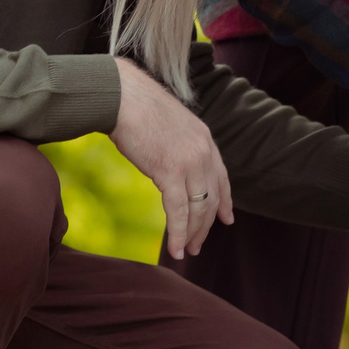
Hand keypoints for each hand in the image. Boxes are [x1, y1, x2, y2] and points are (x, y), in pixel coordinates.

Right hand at [112, 57, 234, 258]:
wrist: (121, 96)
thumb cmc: (134, 106)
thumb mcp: (168, 124)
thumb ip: (176, 144)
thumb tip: (168, 158)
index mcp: (204, 138)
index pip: (221, 176)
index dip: (225, 200)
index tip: (226, 218)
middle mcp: (203, 152)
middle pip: (211, 198)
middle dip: (206, 225)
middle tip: (199, 245)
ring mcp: (190, 163)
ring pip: (198, 209)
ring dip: (193, 235)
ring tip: (188, 252)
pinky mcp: (171, 173)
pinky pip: (179, 212)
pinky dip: (178, 234)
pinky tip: (176, 250)